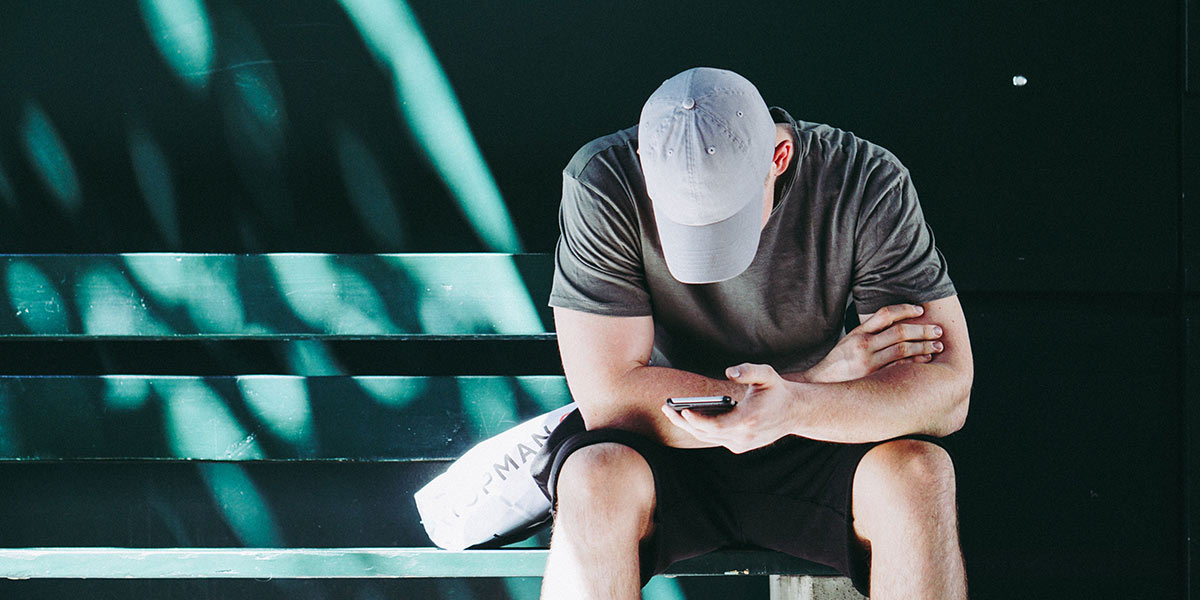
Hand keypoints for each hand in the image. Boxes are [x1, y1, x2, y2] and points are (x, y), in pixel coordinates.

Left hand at [660, 363, 797, 453]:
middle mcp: (743, 436)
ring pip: (708, 438)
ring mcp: (741, 443)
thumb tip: (730, 371)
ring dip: (688, 426)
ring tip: (671, 412)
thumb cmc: (777, 391)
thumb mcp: (767, 374)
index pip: (716, 425)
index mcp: (748, 420)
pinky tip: (687, 417)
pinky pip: (714, 439)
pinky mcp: (740, 446)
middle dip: (683, 421)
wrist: (794, 413)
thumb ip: (749, 370)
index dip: (697, 420)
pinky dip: (700, 429)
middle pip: (705, 433)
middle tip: (665, 408)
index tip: (681, 410)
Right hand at [803, 303, 942, 383]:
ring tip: (937, 346)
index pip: (885, 314)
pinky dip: (915, 364)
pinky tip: (926, 361)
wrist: (820, 384)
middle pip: (899, 332)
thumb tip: (894, 324)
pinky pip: (899, 369)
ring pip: (903, 350)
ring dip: (924, 347)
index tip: (921, 310)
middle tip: (938, 331)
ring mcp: (868, 363)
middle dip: (922, 330)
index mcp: (858, 333)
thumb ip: (868, 333)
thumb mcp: (848, 342)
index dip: (905, 309)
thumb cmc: (838, 363)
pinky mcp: (872, 379)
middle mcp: (863, 345)